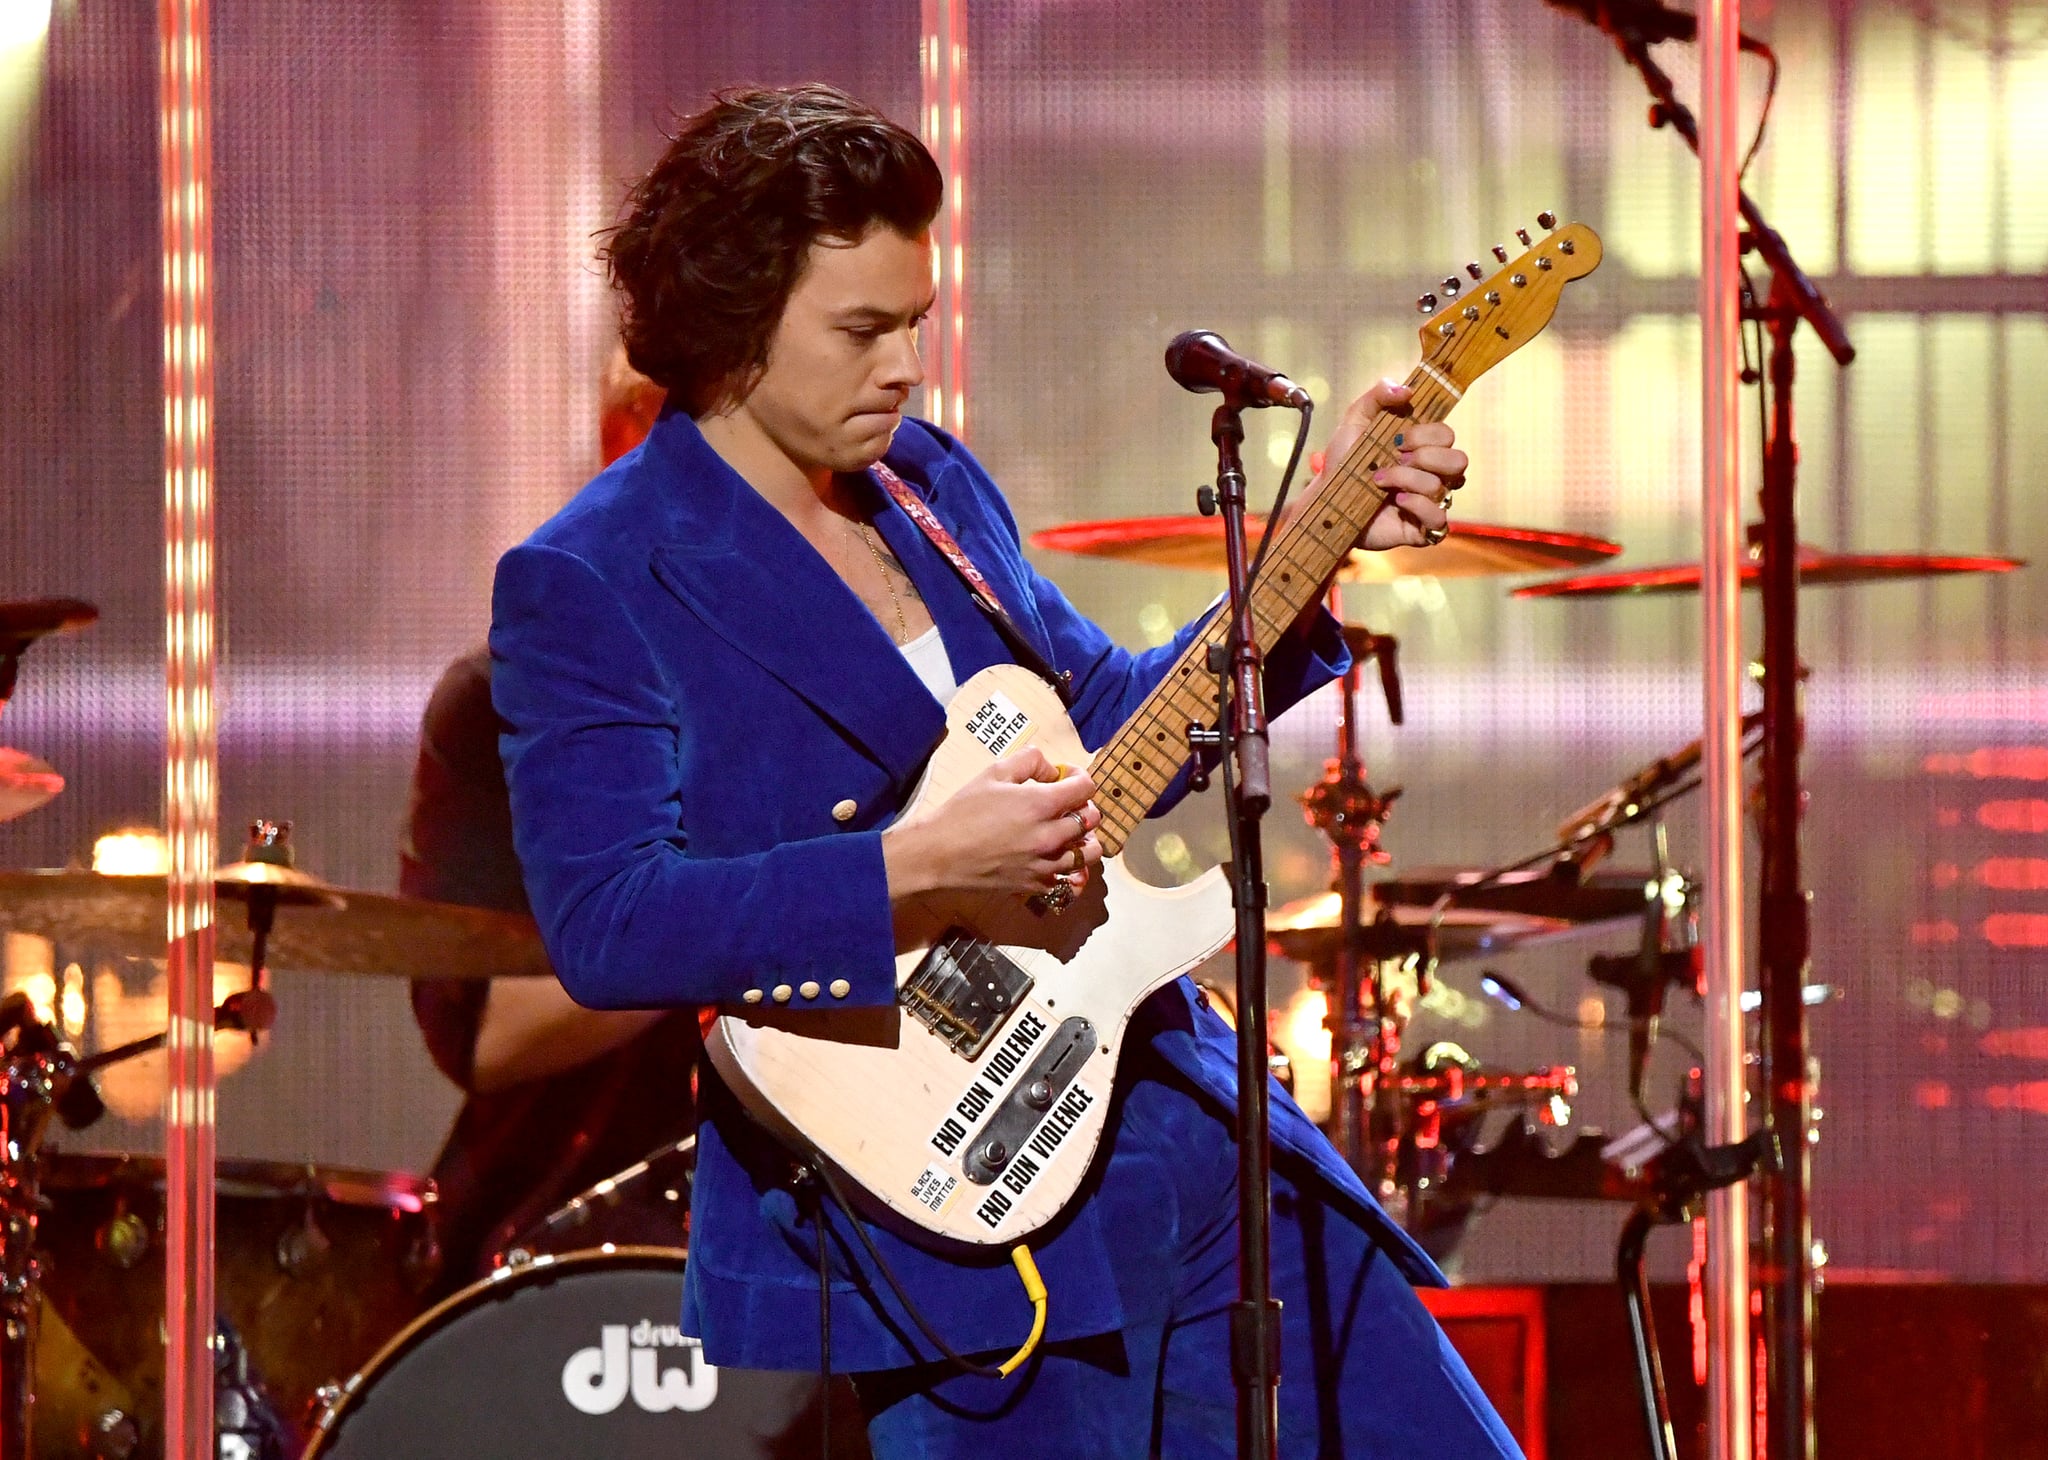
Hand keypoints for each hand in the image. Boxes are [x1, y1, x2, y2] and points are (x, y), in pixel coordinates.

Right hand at [882, 748, 1102, 900]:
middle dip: (1082, 806)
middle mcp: (1051, 836)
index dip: (1079, 777)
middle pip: (1092, 819)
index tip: (1066, 777)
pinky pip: (1070, 880)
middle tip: (1063, 804)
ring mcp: (1046, 864)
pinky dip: (1070, 868)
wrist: (939, 854)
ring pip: (1089, 853)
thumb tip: (1052, 771)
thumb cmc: (963, 812)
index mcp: (1042, 804)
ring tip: (1067, 833)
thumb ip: (1029, 761)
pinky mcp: (1036, 885)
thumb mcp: (993, 773)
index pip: (1086, 787)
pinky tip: (1056, 858)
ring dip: (1083, 839)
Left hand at [1315, 380, 1466, 550]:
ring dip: (1407, 479)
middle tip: (1395, 458)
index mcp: (1423, 448)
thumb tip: (1407, 389)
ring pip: (1444, 486)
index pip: (1447, 435)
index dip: (1426, 435)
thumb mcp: (1355, 420)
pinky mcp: (1420, 528)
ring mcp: (1429, 502)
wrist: (1326, 500)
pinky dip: (1418, 506)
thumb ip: (1379, 395)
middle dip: (1425, 456)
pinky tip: (1397, 501)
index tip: (1398, 438)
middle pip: (1459, 460)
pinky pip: (1439, 519)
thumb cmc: (1344, 462)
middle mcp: (1432, 474)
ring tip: (1379, 481)